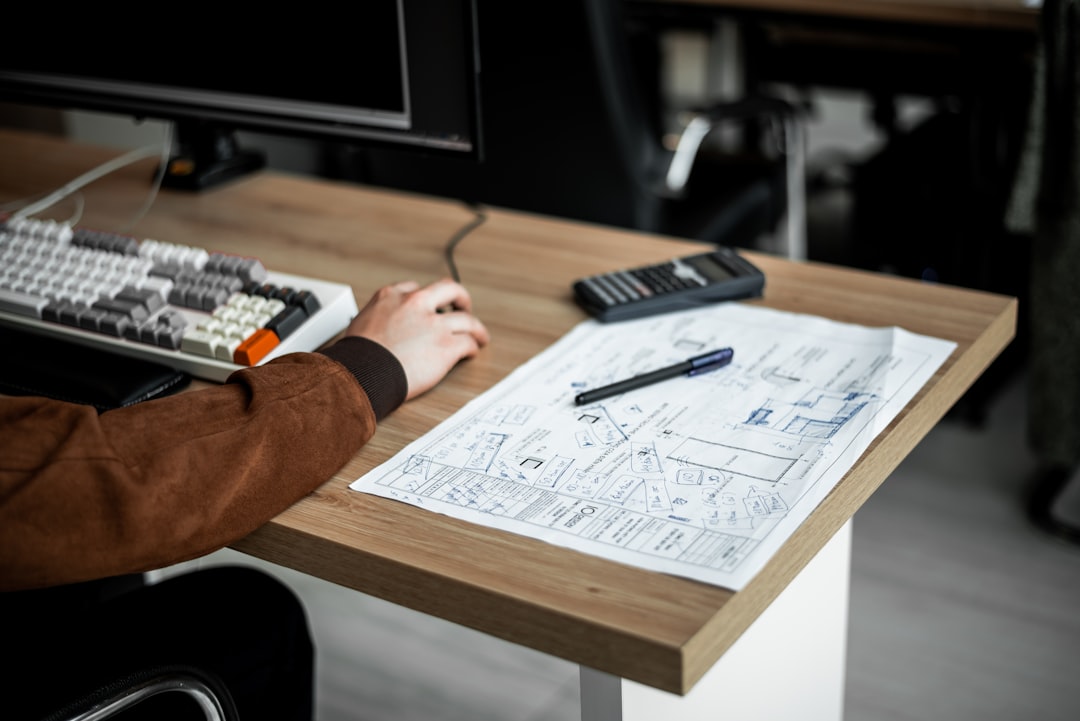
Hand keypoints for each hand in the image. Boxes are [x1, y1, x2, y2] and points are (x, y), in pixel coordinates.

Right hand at [345, 278, 490, 399]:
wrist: (363, 373)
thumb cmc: (357, 356)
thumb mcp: (361, 322)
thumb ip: (379, 318)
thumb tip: (383, 328)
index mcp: (392, 296)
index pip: (416, 289)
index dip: (426, 300)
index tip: (431, 307)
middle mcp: (416, 304)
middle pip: (450, 290)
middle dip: (461, 298)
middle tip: (464, 307)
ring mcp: (434, 324)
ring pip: (467, 320)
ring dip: (476, 328)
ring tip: (480, 336)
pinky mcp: (446, 346)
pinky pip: (468, 343)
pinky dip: (472, 348)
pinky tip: (470, 353)